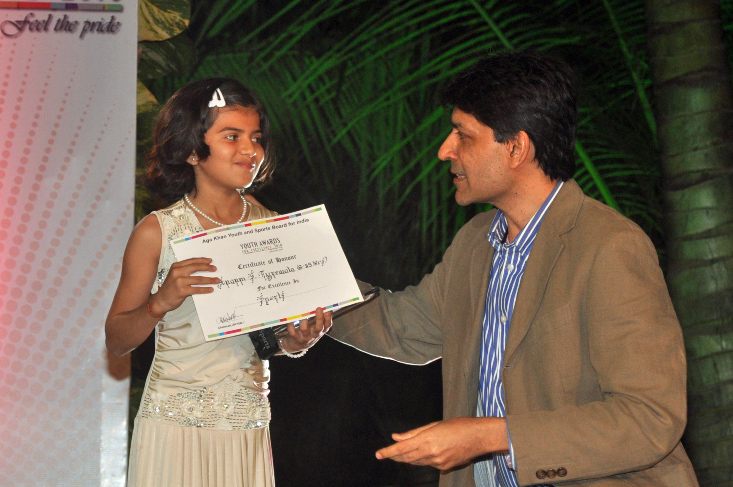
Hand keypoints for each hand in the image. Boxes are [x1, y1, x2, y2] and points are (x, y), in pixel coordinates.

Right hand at [149, 257, 218, 314]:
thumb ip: (185, 270)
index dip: (202, 260)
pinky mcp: (182, 291)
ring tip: (217, 280)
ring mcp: (179, 281)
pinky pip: (197, 289)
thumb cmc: (170, 288)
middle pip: (196, 267)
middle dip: (207, 268)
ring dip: (210, 280)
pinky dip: (205, 289)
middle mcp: (177, 272)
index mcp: (176, 266)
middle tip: (215, 269)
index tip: (210, 261)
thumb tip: (202, 267)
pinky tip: (211, 289)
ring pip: (199, 279)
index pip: (192, 261)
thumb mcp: (174, 275)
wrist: (161, 300)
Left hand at [279, 307, 332, 352]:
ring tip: (303, 314)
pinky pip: (292, 331)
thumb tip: (322, 306)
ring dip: (303, 321)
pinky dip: (291, 325)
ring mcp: (305, 336)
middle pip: (318, 327)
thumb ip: (320, 319)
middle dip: (319, 318)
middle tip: (318, 308)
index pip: (327, 325)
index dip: (328, 319)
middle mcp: (314, 334)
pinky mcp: (296, 337)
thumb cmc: (310, 332)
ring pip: (304, 329)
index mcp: (321, 330)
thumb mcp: (317, 327)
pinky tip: (291, 320)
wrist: (300, 345)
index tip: (327, 311)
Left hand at [375, 417, 508, 470]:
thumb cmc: (458, 426)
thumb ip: (413, 433)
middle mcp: (431, 453)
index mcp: (427, 440)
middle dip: (395, 457)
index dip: (388, 452)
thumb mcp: (434, 425)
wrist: (479, 437)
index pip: (402, 449)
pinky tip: (422, 454)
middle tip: (386, 454)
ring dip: (407, 459)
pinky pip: (428, 465)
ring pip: (417, 463)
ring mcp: (438, 462)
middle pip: (407, 458)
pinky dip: (422, 460)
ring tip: (399, 455)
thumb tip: (397, 437)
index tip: (378, 454)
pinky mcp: (445, 467)